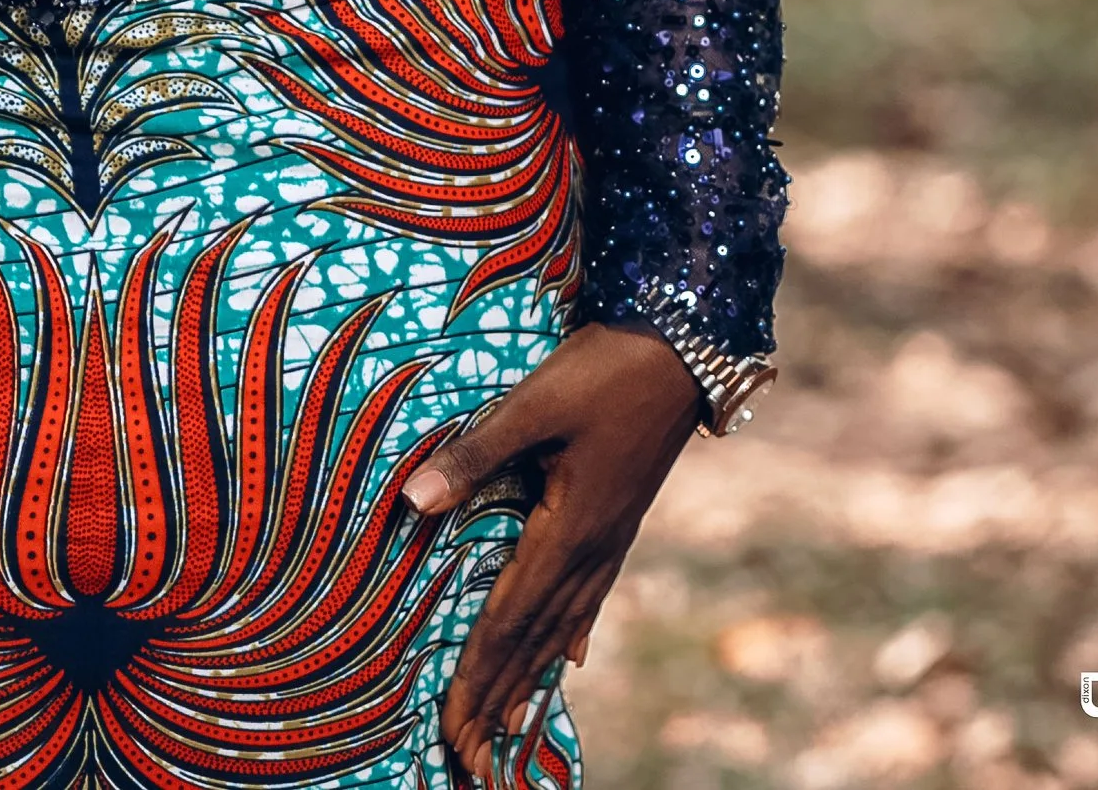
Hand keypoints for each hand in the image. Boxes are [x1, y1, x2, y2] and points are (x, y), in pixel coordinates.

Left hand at [403, 321, 705, 785]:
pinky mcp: (618, 520)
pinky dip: (569, 634)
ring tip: (508, 725)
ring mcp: (610, 538)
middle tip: (467, 755)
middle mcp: (591, 549)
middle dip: (497, 698)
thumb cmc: (605, 368)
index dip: (477, 677)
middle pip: (533, 639)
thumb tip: (413, 500)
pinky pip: (588, 597)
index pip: (509, 620)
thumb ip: (476, 452)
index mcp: (568, 529)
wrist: (684, 349)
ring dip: (529, 677)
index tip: (454, 729)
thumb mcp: (536, 403)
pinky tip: (567, 657)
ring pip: (561, 625)